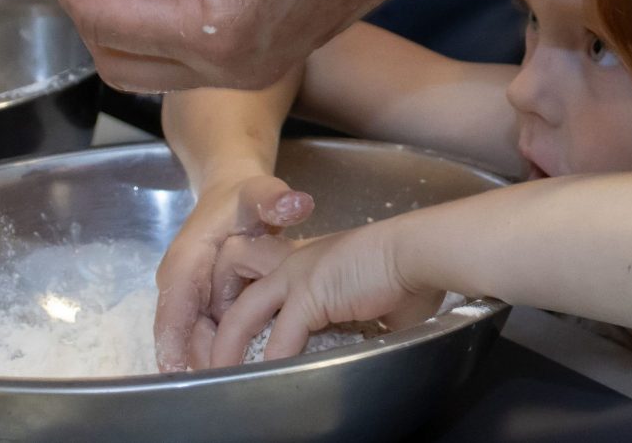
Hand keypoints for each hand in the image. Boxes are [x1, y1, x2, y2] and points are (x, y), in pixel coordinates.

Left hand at [47, 0, 445, 90]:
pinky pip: (188, 57)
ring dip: (120, 19)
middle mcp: (229, 70)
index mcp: (211, 35)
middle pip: (115, 61)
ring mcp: (252, 69)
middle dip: (86, 5)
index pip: (101, 19)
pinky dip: (159, 22)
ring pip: (149, 67)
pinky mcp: (267, 56)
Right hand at [154, 175, 313, 371]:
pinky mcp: (199, 306)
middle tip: (236, 383)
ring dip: (214, 359)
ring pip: (194, 339)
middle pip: (183, 333)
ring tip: (245, 382)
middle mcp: (179, 283)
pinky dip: (222, 351)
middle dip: (204, 359)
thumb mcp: (260, 193)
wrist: (232, 196)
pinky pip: (206, 335)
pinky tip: (247, 366)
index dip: (173, 341)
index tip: (179, 373)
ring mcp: (188, 297)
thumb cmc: (243, 199)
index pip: (174, 306)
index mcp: (186, 260)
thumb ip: (275, 199)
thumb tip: (296, 204)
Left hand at [207, 221, 444, 367]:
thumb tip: (376, 345)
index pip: (263, 282)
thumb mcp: (377, 299)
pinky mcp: (309, 291)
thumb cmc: (409, 274)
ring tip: (222, 375)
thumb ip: (364, 319)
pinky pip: (280, 336)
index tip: (242, 340)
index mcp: (310, 262)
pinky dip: (272, 361)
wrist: (419, 252)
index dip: (248, 311)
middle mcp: (295, 263)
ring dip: (229, 347)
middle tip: (212, 358)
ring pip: (244, 313)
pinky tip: (266, 380)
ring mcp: (297, 274)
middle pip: (238, 292)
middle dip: (220, 325)